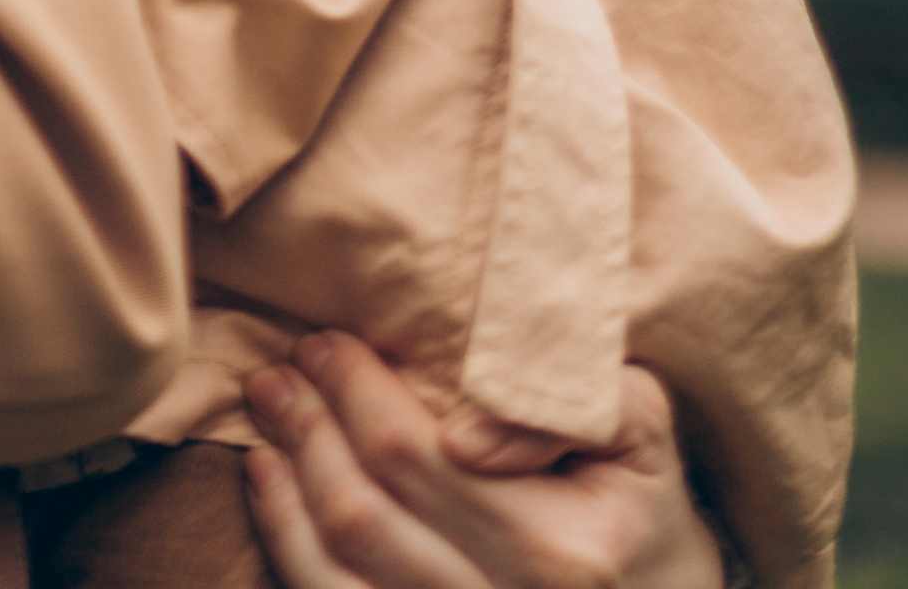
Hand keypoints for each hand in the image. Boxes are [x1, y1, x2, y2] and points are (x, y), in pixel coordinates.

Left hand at [243, 339, 724, 588]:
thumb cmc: (638, 503)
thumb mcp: (637, 432)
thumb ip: (559, 404)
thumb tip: (465, 432)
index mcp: (557, 553)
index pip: (415, 454)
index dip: (353, 388)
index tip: (325, 340)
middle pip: (363, 511)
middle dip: (308, 423)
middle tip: (280, 367)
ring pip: (334, 570)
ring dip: (285, 480)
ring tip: (269, 410)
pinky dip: (288, 543)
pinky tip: (271, 482)